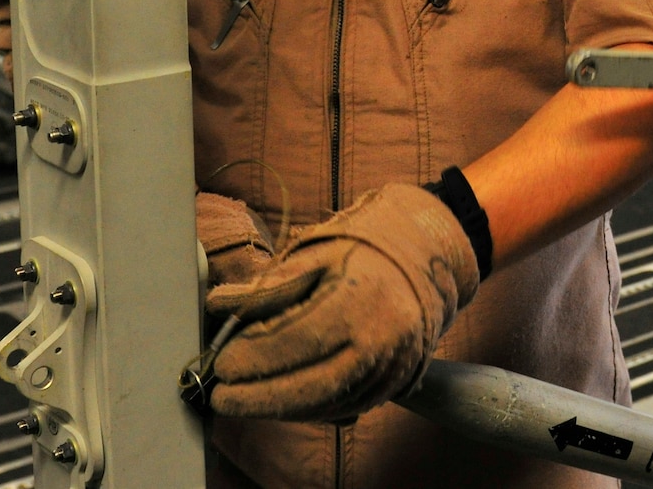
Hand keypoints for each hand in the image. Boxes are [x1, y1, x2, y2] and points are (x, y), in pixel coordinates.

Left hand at [204, 183, 478, 421]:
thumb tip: (219, 306)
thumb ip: (269, 285)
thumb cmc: (370, 243)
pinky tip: (281, 400)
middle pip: (311, 385)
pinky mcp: (397, 380)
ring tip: (245, 399)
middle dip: (259, 396)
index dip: (252, 357)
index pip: (295, 341)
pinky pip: (346, 406)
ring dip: (280, 408)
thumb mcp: (318, 251)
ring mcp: (396, 364)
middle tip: (223, 394)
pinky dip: (308, 409)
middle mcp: (385, 338)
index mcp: (363, 298)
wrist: (432, 251)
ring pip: (327, 404)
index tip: (221, 362)